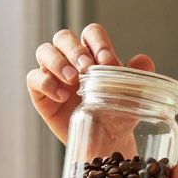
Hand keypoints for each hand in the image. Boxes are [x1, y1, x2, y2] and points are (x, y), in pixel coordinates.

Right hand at [26, 23, 155, 143]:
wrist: (104, 144)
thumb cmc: (117, 116)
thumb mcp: (131, 97)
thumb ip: (137, 76)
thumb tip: (144, 60)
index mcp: (93, 53)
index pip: (91, 33)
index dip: (97, 42)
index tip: (107, 61)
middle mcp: (70, 59)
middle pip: (64, 37)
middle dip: (75, 49)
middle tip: (87, 68)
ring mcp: (53, 74)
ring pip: (44, 51)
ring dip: (58, 62)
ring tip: (73, 80)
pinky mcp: (39, 92)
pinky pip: (33, 78)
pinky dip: (46, 83)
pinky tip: (62, 97)